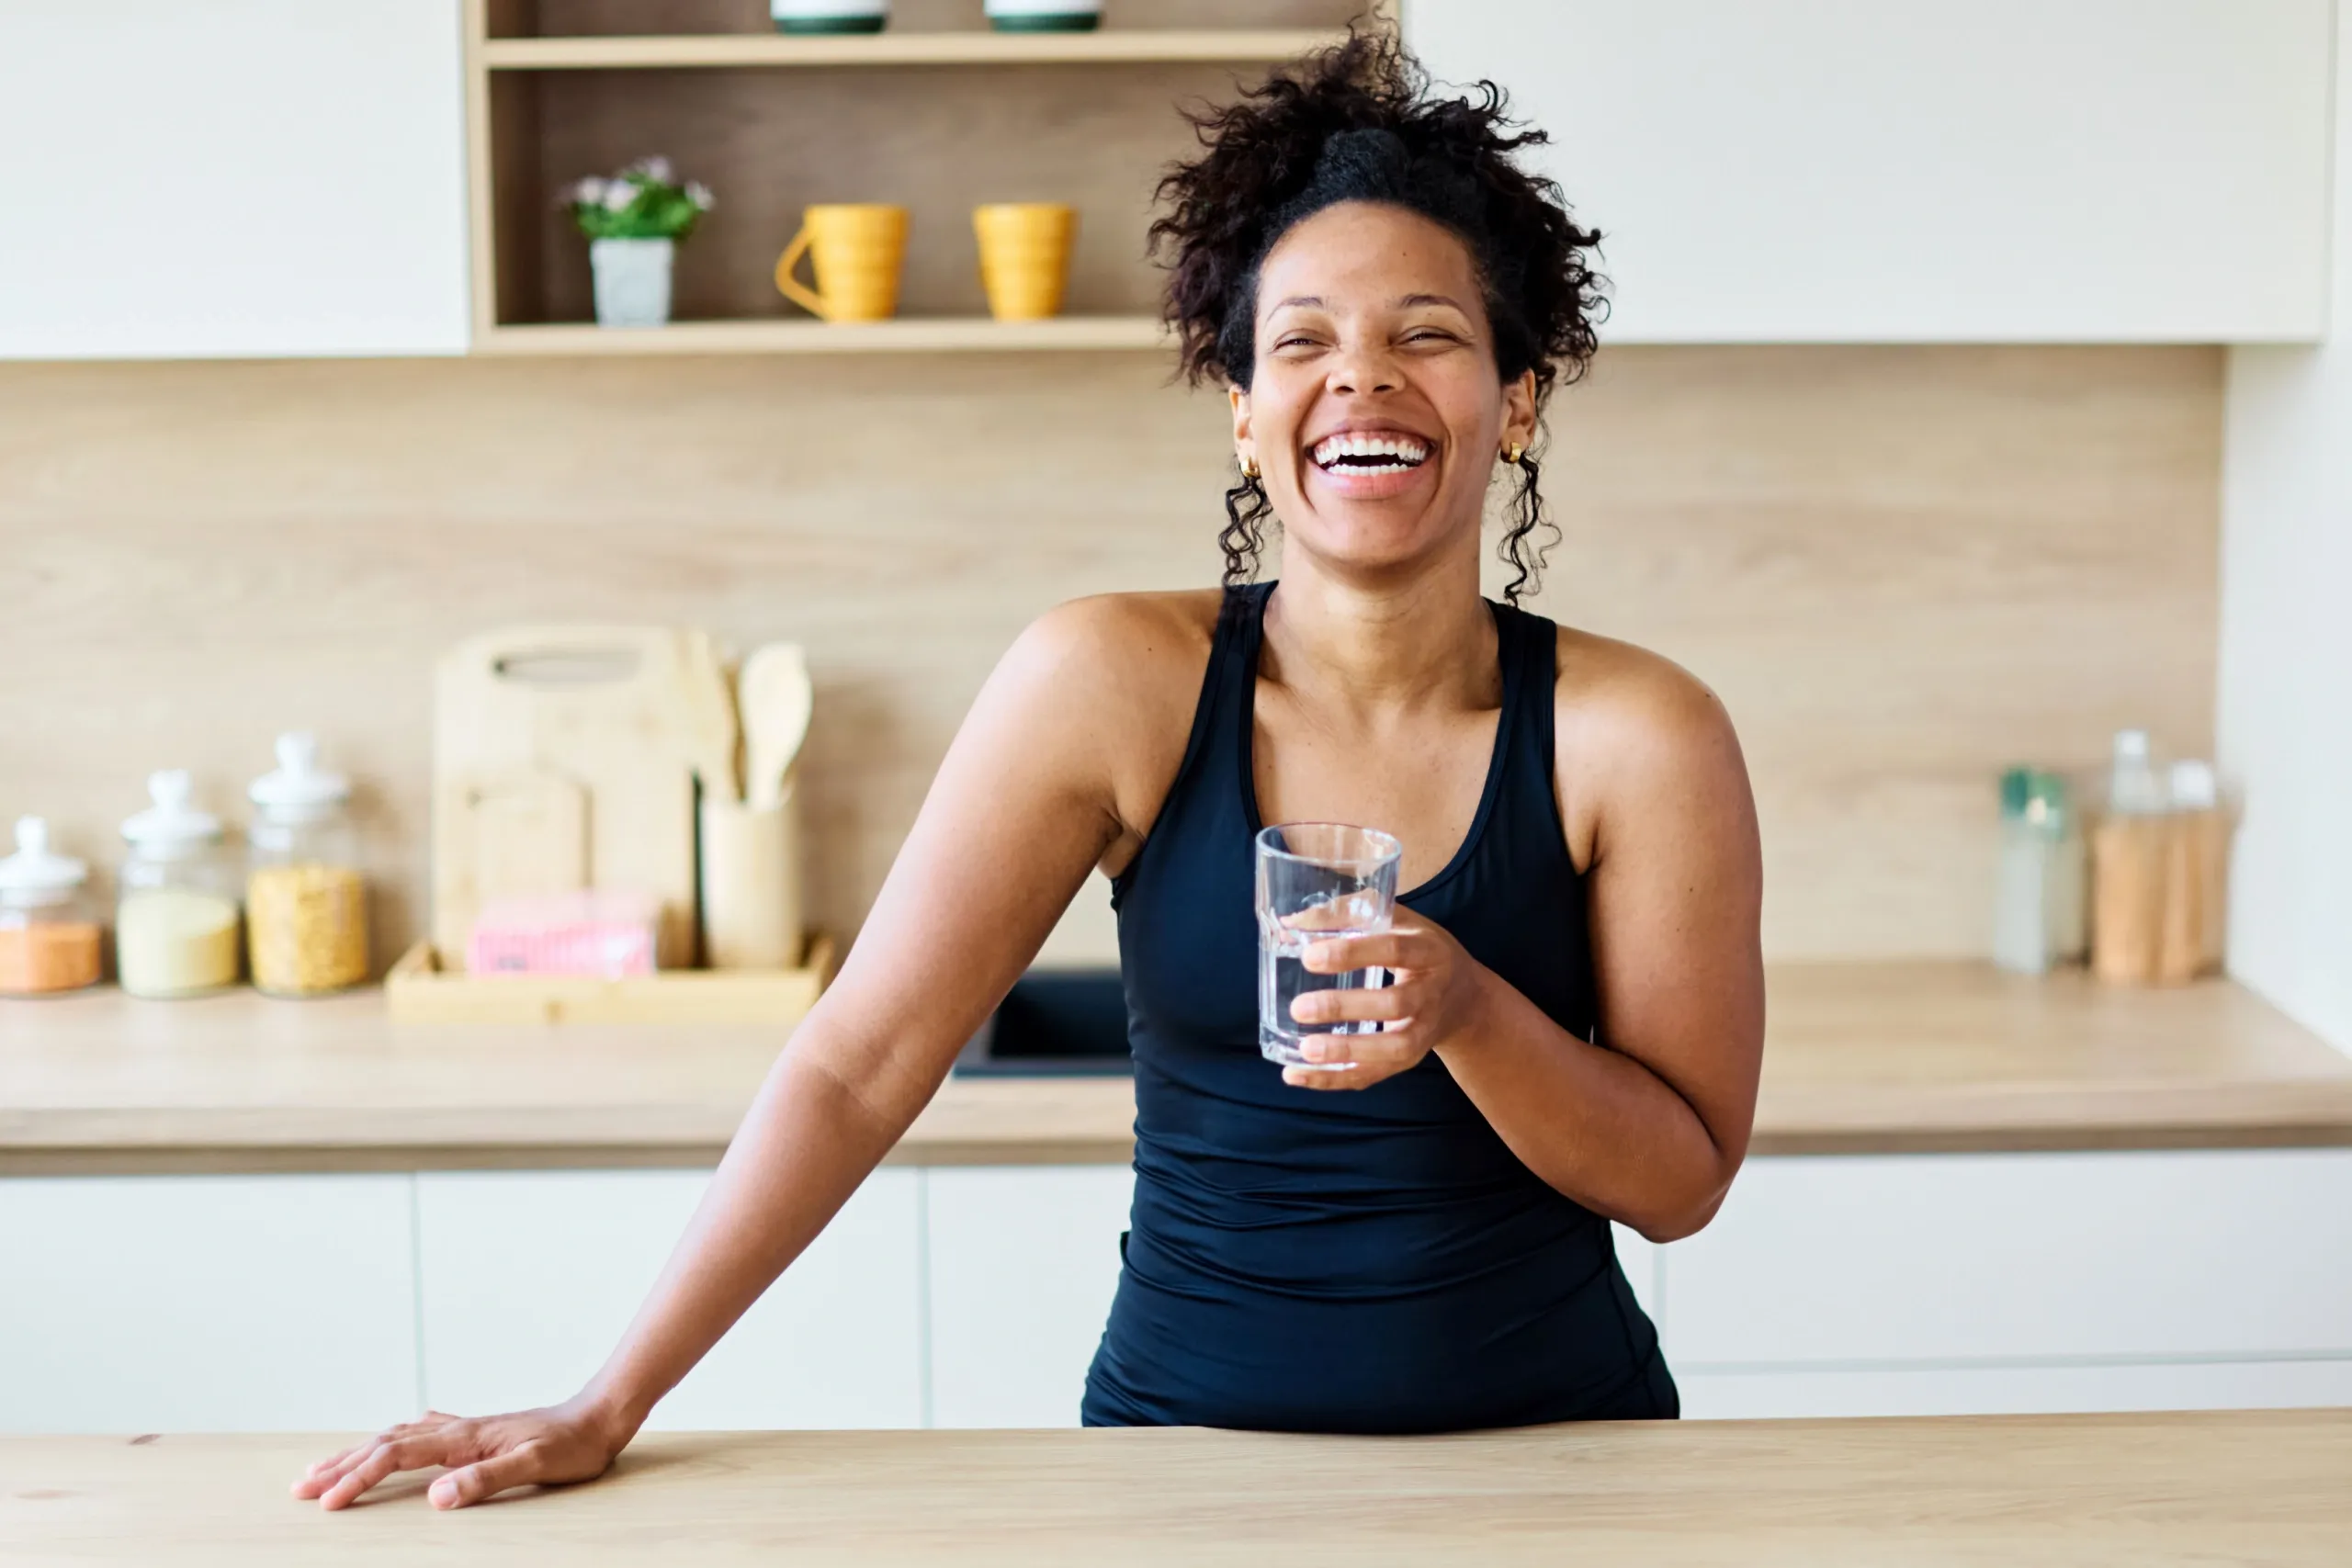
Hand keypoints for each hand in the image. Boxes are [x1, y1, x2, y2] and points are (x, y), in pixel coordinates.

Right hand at [291, 1396, 631, 1510]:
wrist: (599, 1415)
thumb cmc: (572, 1445)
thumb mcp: (534, 1466)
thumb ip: (486, 1480)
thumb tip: (437, 1497)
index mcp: (463, 1438)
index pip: (395, 1456)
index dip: (358, 1479)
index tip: (326, 1503)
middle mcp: (457, 1428)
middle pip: (384, 1443)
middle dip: (340, 1466)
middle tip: (300, 1487)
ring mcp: (465, 1429)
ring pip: (397, 1435)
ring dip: (359, 1451)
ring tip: (326, 1467)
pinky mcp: (477, 1432)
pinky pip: (422, 1433)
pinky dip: (394, 1439)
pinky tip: (394, 1437)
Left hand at [1282, 907, 1491, 1090]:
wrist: (1466, 997)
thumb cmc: (1420, 949)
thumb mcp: (1399, 921)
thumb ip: (1350, 913)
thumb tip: (1291, 922)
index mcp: (1428, 951)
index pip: (1393, 950)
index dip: (1352, 953)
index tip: (1309, 956)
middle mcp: (1431, 994)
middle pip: (1394, 1004)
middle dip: (1345, 1007)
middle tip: (1300, 1007)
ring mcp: (1423, 1031)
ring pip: (1392, 1049)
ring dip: (1346, 1052)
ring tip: (1304, 1050)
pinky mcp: (1409, 1059)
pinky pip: (1374, 1073)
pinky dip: (1335, 1077)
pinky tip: (1299, 1074)